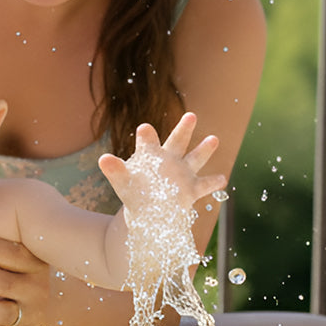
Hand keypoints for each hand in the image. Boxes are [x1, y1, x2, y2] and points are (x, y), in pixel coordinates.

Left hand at [98, 112, 225, 217]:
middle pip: (177, 141)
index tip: (144, 129)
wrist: (148, 210)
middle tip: (191, 115)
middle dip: (184, 129)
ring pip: (195, 158)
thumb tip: (103, 159)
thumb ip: (115, 170)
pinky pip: (204, 184)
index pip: (148, 141)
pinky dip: (213, 182)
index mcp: (151, 154)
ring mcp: (181, 173)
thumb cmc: (134, 193)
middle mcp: (169, 160)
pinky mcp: (191, 189)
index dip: (146, 136)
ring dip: (204, 150)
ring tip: (214, 139)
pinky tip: (222, 178)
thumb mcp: (122, 182)